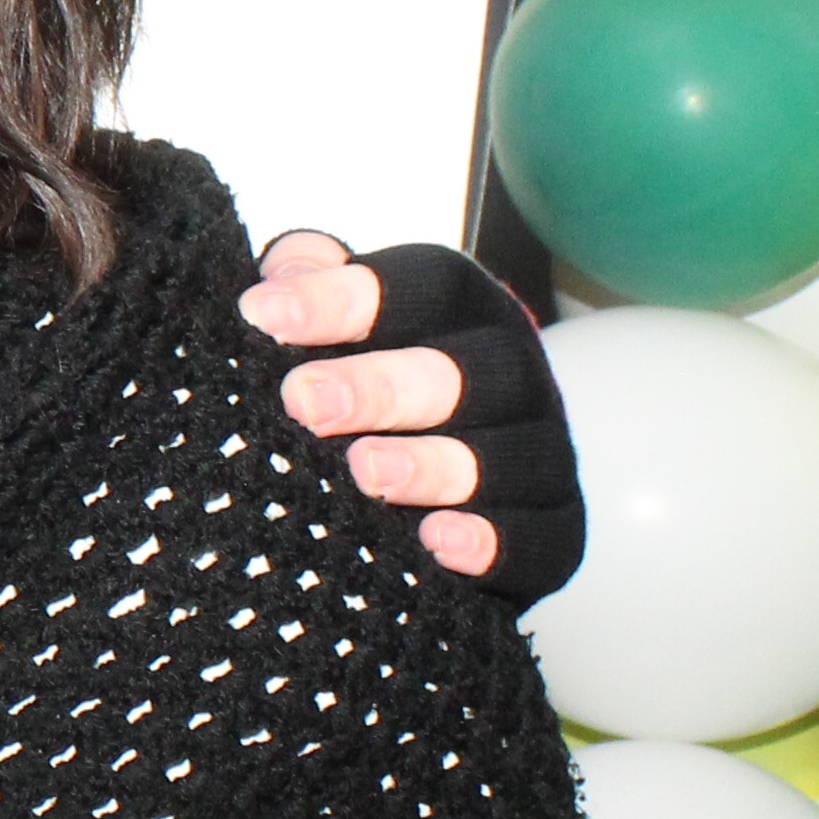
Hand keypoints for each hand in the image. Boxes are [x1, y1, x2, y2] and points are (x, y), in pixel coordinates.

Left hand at [238, 233, 583, 598]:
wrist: (460, 480)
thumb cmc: (377, 384)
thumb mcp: (341, 326)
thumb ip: (311, 287)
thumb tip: (277, 276)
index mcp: (461, 310)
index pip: (419, 286)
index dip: (342, 298)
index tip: (261, 315)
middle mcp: (512, 373)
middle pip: (467, 370)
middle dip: (383, 386)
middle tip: (304, 401)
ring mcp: (541, 451)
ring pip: (508, 453)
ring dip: (434, 464)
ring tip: (365, 471)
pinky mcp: (557, 528)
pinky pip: (539, 536)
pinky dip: (492, 541)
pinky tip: (437, 542)